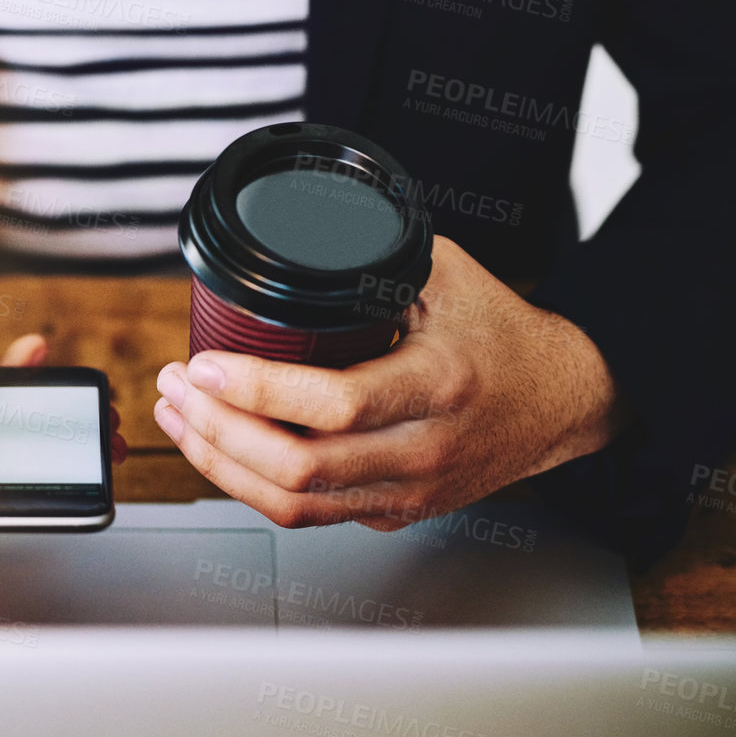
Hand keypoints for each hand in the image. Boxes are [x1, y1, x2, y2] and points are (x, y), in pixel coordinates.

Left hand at [153, 235, 625, 529]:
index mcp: (439, 386)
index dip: (256, 390)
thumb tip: (295, 222)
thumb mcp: (445, 274)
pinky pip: (306, 514)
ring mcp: (407, 491)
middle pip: (296, 467)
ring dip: (219, 462)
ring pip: (292, 504)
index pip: (333, 405)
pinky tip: (217, 449)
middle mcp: (422, 450)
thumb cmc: (502, 335)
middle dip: (215, 429)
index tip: (203, 364)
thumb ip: (371, 254)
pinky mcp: (392, 512)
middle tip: (173, 387)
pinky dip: (250, 485)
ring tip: (178, 418)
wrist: (562, 400)